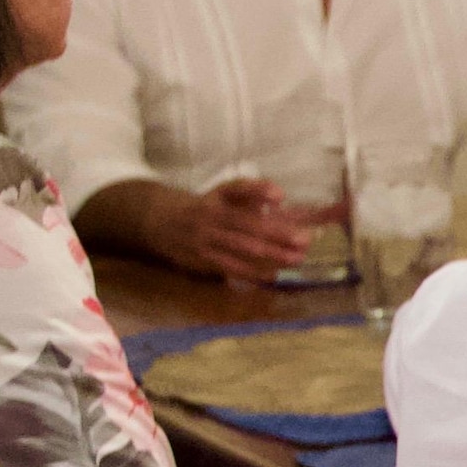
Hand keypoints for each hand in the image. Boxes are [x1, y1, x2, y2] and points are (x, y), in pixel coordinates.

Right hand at [129, 178, 325, 285]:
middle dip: (277, 237)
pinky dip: (252, 274)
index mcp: (217, 201)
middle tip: (304, 242)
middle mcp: (210, 221)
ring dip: (270, 257)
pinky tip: (273, 276)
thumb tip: (280, 196)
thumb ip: (252, 190)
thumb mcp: (224, 192)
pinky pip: (230, 269)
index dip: (266, 205)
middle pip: (246, 229)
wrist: (162, 222)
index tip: (287, 206)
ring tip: (296, 260)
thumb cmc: (206, 206)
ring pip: (240, 251)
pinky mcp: (202, 262)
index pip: (243, 201)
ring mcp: (205, 243)